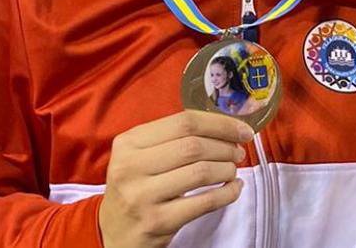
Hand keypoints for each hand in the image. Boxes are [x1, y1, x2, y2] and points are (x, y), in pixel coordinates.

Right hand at [99, 111, 251, 247]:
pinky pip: (205, 202)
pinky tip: (233, 188)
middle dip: (226, 147)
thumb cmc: (137, 187)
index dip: (220, 124)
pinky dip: (227, 193)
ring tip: (232, 169)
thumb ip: (173, 137)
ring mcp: (142, 196)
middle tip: (238, 151)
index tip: (241, 129)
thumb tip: (226, 127)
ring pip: (201, 172)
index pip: (184, 122)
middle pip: (193, 146)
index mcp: (129, 142)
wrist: (114, 232)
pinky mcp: (157, 221)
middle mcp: (131, 167)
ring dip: (227, 169)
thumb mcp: (140, 155)